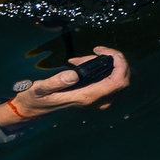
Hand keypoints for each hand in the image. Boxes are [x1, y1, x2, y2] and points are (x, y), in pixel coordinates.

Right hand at [0, 48, 129, 125]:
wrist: (36, 109)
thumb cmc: (38, 98)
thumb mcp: (41, 89)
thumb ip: (56, 82)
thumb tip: (74, 74)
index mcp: (90, 98)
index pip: (120, 80)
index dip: (120, 62)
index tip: (101, 50)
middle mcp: (101, 102)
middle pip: (123, 76)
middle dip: (110, 59)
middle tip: (86, 54)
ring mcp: (103, 101)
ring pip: (118, 77)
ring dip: (104, 63)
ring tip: (78, 60)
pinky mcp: (101, 98)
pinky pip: (112, 80)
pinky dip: (102, 68)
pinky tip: (82, 64)